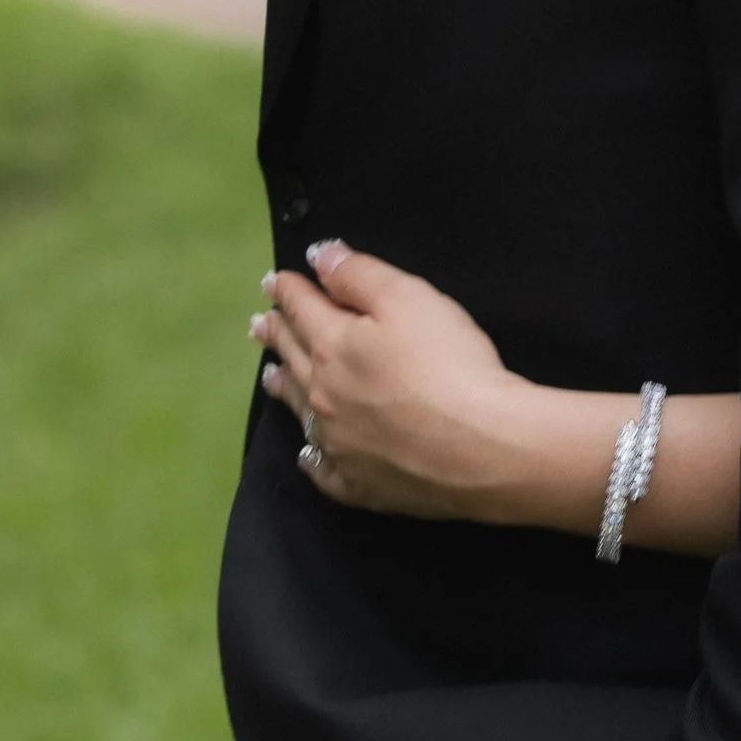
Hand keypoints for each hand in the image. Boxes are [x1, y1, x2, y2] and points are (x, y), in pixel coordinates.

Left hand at [255, 242, 522, 517]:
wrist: (479, 448)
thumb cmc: (448, 364)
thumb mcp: (409, 299)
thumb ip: (360, 275)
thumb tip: (320, 257)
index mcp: (333, 347)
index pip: (303, 310)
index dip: (288, 290)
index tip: (274, 281)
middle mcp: (323, 396)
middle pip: (293, 357)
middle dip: (277, 335)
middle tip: (260, 325)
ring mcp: (338, 444)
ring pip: (299, 410)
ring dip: (283, 386)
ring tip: (270, 375)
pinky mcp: (358, 484)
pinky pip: (323, 469)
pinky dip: (311, 455)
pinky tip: (309, 452)